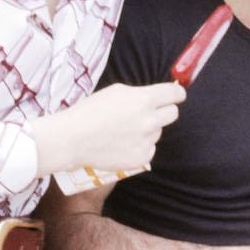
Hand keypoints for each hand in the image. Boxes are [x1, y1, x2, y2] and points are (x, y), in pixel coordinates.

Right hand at [31, 82, 183, 176]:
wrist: (73, 138)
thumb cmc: (91, 110)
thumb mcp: (117, 91)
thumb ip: (141, 93)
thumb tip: (159, 96)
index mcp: (144, 100)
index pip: (175, 95)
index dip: (177, 94)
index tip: (176, 96)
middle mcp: (149, 121)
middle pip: (173, 114)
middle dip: (164, 111)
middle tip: (150, 112)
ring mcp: (146, 141)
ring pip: (158, 132)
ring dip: (148, 130)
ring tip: (125, 130)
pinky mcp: (141, 159)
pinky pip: (150, 149)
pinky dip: (141, 146)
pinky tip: (123, 144)